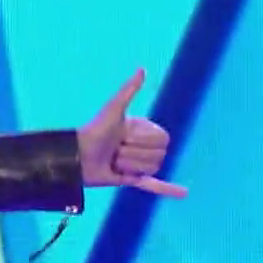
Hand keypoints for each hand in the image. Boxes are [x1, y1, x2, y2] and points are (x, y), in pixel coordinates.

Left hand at [77, 70, 185, 197]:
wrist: (78, 156)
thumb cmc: (95, 130)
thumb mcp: (114, 109)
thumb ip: (129, 90)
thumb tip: (142, 69)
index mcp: (144, 131)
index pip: (163, 140)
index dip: (142, 139)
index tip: (123, 134)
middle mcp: (143, 147)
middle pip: (158, 156)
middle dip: (134, 153)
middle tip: (115, 149)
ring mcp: (138, 163)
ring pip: (152, 169)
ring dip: (130, 166)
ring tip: (114, 161)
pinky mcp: (132, 179)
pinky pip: (155, 185)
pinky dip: (169, 189)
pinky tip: (184, 193)